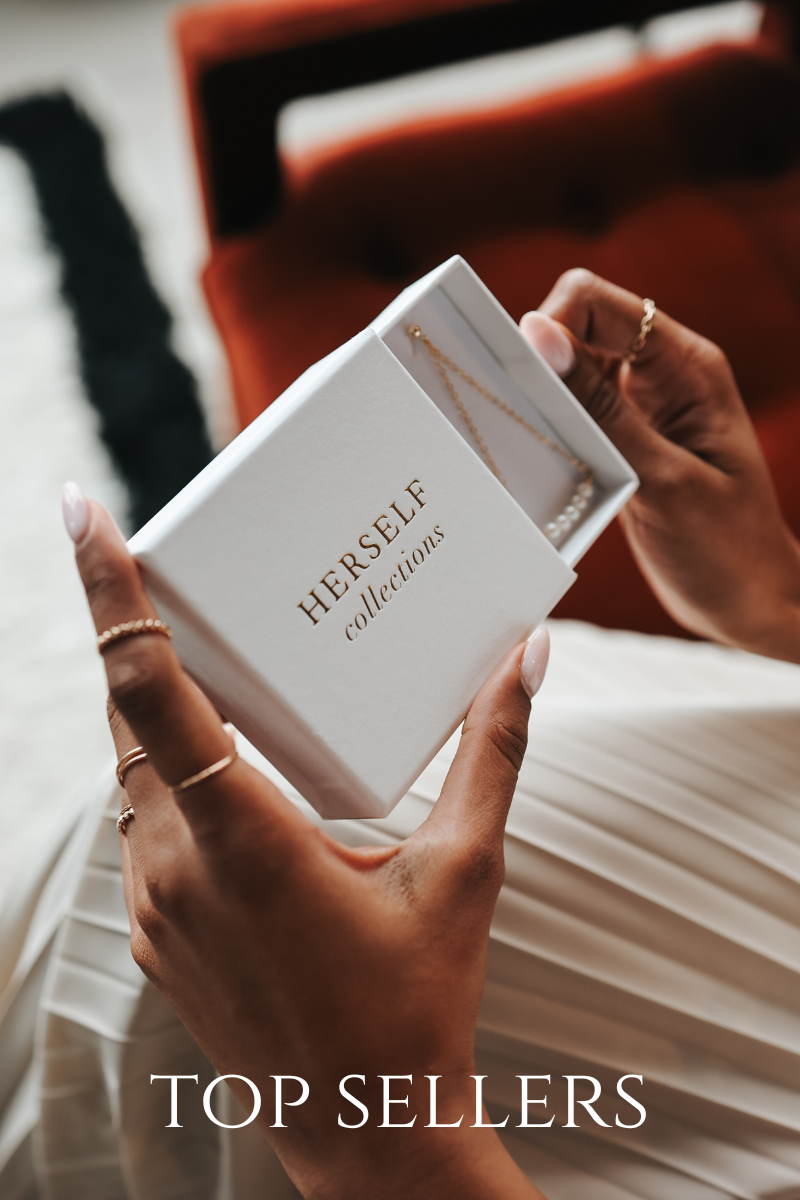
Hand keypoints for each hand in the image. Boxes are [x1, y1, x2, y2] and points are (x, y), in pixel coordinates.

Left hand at [63, 490, 549, 1199]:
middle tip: (174, 570)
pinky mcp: (157, 932)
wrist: (365, 1130)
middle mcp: (174, 867)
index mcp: (241, 838)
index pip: (149, 687)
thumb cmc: (415, 1005)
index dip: (111, 593)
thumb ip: (492, 754)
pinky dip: (171, 779)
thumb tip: (526, 659)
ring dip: (160, 714)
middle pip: (130, 716)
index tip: (81, 511)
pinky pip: (144, 825)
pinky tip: (229, 777)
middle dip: (142, 636)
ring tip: (217, 672)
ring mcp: (154, 906)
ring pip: (131, 772)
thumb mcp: (463, 870)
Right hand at [520, 270, 799, 662]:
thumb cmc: (723, 549)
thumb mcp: (662, 480)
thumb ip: (600, 411)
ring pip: (567, 372)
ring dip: (537, 398)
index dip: (550, 324)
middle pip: (576, 327)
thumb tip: (540, 338)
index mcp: (686, 367)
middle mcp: (660, 376)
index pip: (599, 304)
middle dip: (536, 358)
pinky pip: (571, 415)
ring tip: (518, 439)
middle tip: (509, 410)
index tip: (517, 374)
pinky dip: (545, 429)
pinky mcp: (621, 442)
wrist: (747, 605)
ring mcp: (639, 409)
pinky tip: (534, 461)